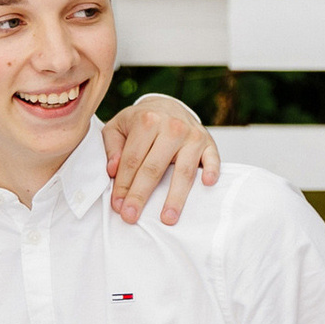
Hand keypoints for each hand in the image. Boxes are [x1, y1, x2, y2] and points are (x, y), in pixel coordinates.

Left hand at [102, 94, 220, 225]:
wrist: (168, 105)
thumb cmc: (141, 121)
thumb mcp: (118, 127)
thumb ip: (112, 147)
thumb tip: (113, 171)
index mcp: (146, 121)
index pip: (132, 160)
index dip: (123, 185)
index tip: (118, 205)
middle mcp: (171, 127)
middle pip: (154, 168)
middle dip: (140, 195)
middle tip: (131, 216)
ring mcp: (192, 135)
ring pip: (183, 171)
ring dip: (175, 197)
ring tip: (167, 218)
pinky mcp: (208, 143)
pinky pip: (213, 159)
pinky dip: (211, 171)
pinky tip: (207, 184)